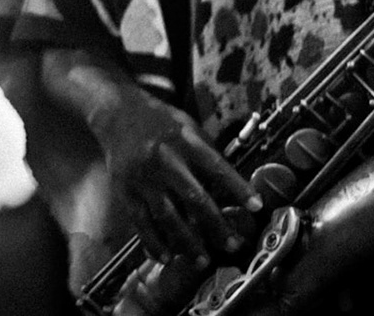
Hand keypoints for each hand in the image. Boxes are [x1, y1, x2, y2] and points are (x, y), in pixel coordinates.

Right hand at [93, 88, 257, 266]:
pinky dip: (153, 241)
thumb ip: (208, 154)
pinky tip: (166, 256)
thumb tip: (232, 187)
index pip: (216, 167)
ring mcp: (142, 177)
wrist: (117, 113)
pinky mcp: (125, 189)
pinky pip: (140, 221)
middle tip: (233, 245)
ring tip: (202, 260)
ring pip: (167, 215)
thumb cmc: (160, 121)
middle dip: (216, 224)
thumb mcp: (188, 126)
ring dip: (186, 241)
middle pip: (193, 197)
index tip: (257, 206)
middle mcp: (163, 159)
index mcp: (184, 141)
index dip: (238, 188)